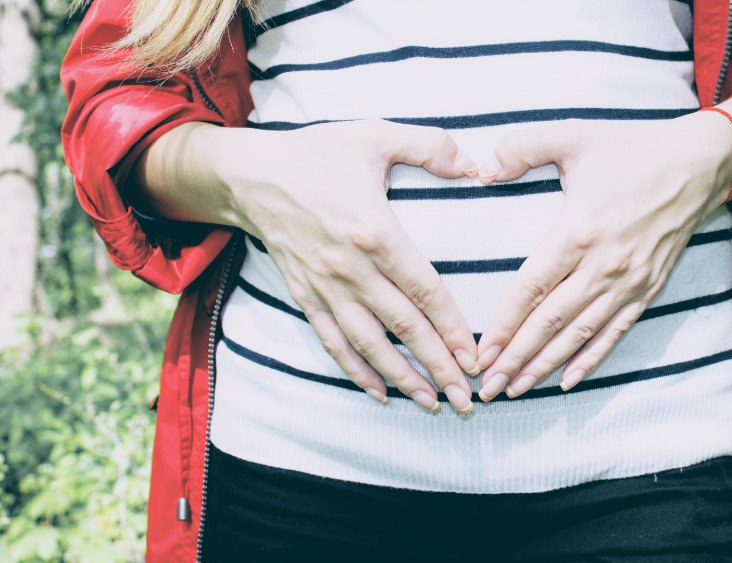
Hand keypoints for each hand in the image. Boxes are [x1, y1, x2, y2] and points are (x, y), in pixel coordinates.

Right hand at [143, 120, 481, 412]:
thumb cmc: (318, 154)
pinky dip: (355, 371)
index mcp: (375, 233)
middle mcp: (351, 269)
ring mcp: (326, 288)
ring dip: (402, 378)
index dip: (451, 328)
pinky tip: (379, 394)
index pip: (424, 290)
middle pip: (403, 327)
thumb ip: (430, 146)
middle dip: (438, 367)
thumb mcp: (375, 136)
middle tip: (466, 399)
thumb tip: (476, 165)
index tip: (475, 357)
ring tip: (432, 404)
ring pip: (369, 345)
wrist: (250, 175)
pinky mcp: (306, 297)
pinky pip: (333, 342)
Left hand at [473, 114, 731, 400]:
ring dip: (546, 365)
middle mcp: (603, 265)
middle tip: (488, 386)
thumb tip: (481, 168)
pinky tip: (568, 381)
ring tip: (517, 388)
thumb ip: (522, 147)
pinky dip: (591, 359)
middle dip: (516, 357)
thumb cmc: (633, 149)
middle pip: (550, 322)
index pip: (531, 289)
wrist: (700, 164)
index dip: (504, 324)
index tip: (481, 351)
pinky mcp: (648, 289)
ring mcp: (628, 282)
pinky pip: (615, 332)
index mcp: (578, 231)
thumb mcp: (574, 135)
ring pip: (579, 335)